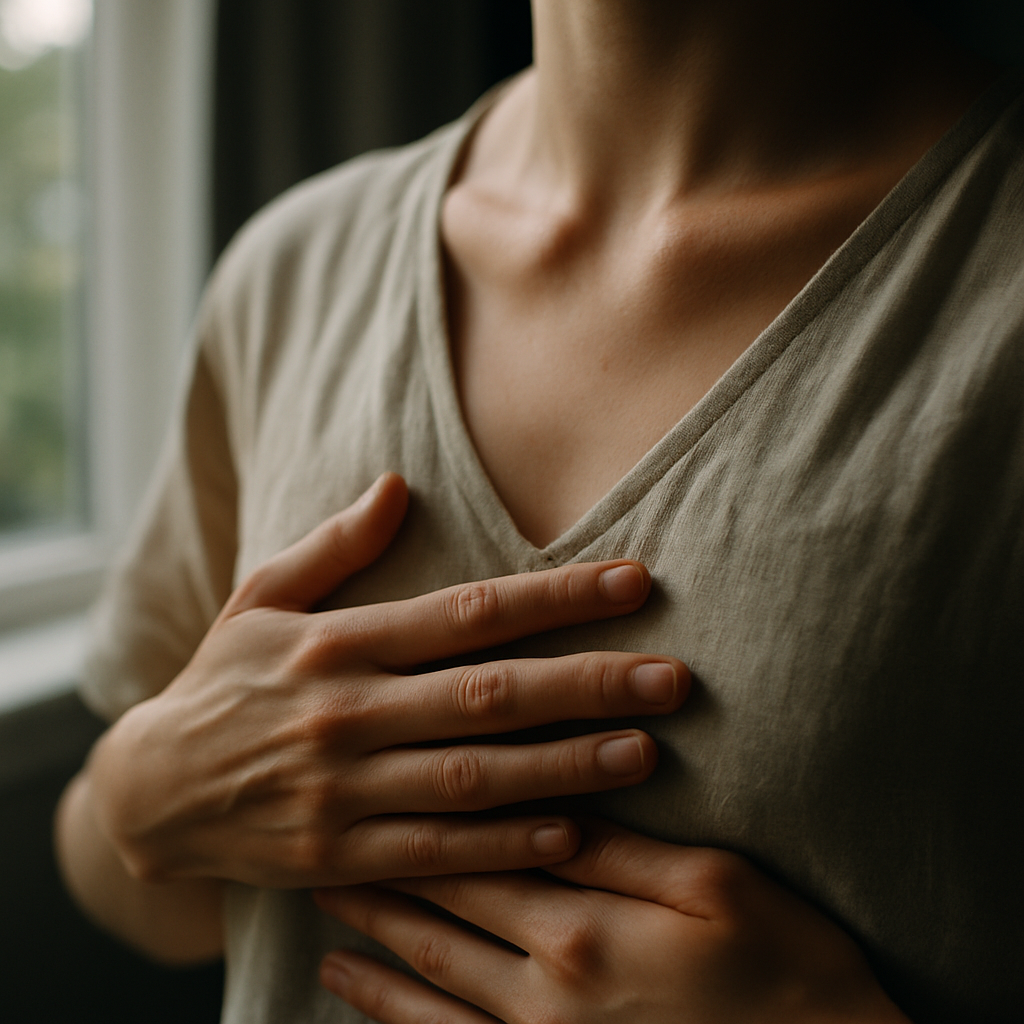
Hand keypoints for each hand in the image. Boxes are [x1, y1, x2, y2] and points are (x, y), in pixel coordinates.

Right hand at [88, 474, 688, 888]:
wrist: (149, 792)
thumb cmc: (224, 681)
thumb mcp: (259, 598)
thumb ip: (333, 545)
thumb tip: (399, 483)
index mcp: (339, 642)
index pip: (468, 611)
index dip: (556, 595)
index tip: (635, 582)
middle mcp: (347, 712)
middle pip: (487, 695)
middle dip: (587, 684)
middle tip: (674, 677)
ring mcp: (344, 790)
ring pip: (473, 778)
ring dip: (565, 765)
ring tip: (647, 751)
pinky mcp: (338, 855)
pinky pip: (435, 854)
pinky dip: (505, 845)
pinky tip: (573, 833)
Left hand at [315, 820, 910, 1023]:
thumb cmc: (784, 966)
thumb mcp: (716, 886)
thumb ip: (625, 850)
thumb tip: (554, 806)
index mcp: (581, 925)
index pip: (478, 859)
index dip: (416, 827)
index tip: (366, 798)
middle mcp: (544, 989)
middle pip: (441, 922)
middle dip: (378, 887)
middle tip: (318, 859)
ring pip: (433, 992)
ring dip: (376, 959)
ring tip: (324, 937)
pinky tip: (371, 1010)